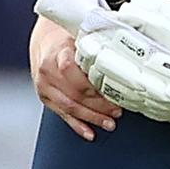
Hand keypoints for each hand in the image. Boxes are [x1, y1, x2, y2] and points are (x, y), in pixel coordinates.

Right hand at [30, 14, 121, 141]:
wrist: (46, 43)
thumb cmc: (67, 40)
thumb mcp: (81, 36)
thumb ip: (97, 46)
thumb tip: (124, 51)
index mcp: (59, 53)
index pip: (72, 70)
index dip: (92, 84)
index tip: (111, 91)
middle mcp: (48, 71)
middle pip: (74, 93)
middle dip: (98, 105)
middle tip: (117, 110)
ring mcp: (45, 86)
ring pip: (69, 107)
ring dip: (91, 117)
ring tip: (109, 123)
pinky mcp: (45, 98)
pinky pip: (62, 115)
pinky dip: (77, 126)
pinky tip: (89, 133)